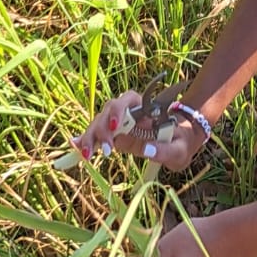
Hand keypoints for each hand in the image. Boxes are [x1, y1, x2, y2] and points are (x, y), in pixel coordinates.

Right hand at [72, 91, 206, 172]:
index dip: (117, 111)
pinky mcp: (113, 135)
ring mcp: (118, 123)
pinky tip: (76, 148)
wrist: (178, 142)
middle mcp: (128, 111)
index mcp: (143, 106)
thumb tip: (147, 150)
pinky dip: (86, 140)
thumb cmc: (180, 143)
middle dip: (102, 128)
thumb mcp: (179, 149)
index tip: (116, 127)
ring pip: (99, 123)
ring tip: (86, 155)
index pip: (125, 101)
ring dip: (91, 137)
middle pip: (108, 112)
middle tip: (104, 151)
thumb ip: (165, 150)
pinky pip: (97, 135)